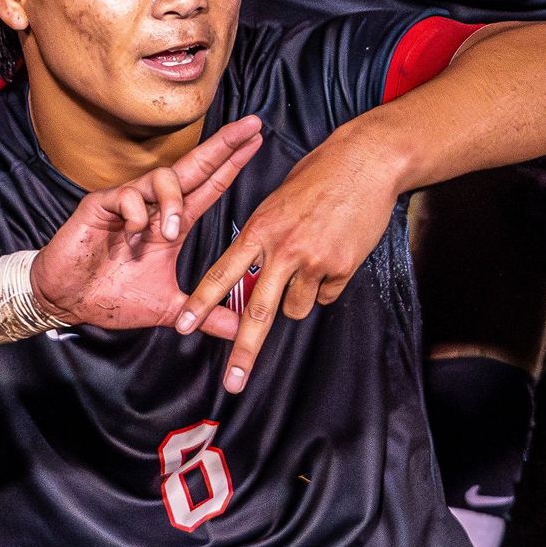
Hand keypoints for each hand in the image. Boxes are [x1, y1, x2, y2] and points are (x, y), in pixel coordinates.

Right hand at [30, 117, 263, 333]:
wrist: (69, 301)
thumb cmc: (114, 296)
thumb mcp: (169, 308)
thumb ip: (205, 315)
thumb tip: (241, 330)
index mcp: (170, 224)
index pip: (208, 187)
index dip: (231, 165)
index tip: (256, 142)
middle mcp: (153, 206)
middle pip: (193, 167)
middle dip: (222, 147)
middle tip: (250, 126)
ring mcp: (127, 202)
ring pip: (162, 178)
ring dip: (173, 201)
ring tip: (170, 232)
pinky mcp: (100, 205)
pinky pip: (126, 195)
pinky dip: (136, 215)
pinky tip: (132, 235)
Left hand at [176, 119, 405, 391]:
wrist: (363, 163)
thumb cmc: (317, 175)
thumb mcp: (277, 201)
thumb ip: (264, 237)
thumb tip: (256, 269)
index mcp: (259, 229)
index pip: (223, 273)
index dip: (201, 302)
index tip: (182, 326)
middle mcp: (283, 249)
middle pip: (258, 311)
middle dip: (243, 351)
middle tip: (232, 382)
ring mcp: (313, 261)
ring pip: (296, 307)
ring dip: (297, 297)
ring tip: (310, 260)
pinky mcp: (341, 268)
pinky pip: (326, 293)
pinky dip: (327, 284)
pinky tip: (334, 255)